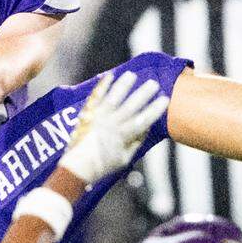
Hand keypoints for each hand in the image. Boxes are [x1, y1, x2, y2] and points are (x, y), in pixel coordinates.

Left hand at [59, 71, 168, 185]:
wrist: (77, 167)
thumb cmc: (102, 166)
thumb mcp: (124, 159)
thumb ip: (136, 142)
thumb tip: (147, 128)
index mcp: (123, 136)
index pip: (143, 120)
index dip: (155, 109)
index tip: (164, 99)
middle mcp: (112, 124)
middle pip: (130, 106)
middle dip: (143, 94)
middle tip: (153, 83)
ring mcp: (99, 117)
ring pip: (113, 98)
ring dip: (123, 86)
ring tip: (132, 75)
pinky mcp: (88, 114)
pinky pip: (95, 97)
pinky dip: (102, 86)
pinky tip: (109, 76)